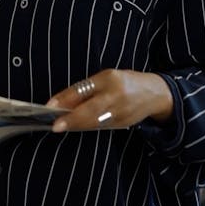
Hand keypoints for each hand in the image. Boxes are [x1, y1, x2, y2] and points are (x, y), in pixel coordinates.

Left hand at [47, 69, 173, 132]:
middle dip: (72, 119)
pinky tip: (76, 127)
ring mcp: (121, 112)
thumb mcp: (104, 78)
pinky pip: (101, 126)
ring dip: (77, 125)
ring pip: (95, 122)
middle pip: (90, 110)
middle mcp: (116, 96)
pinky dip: (87, 127)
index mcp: (109, 79)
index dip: (66, 99)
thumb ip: (84, 89)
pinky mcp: (123, 124)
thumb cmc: (124, 82)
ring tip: (61, 126)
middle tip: (55, 126)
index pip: (84, 89)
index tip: (50, 107)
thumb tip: (59, 103)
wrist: (154, 93)